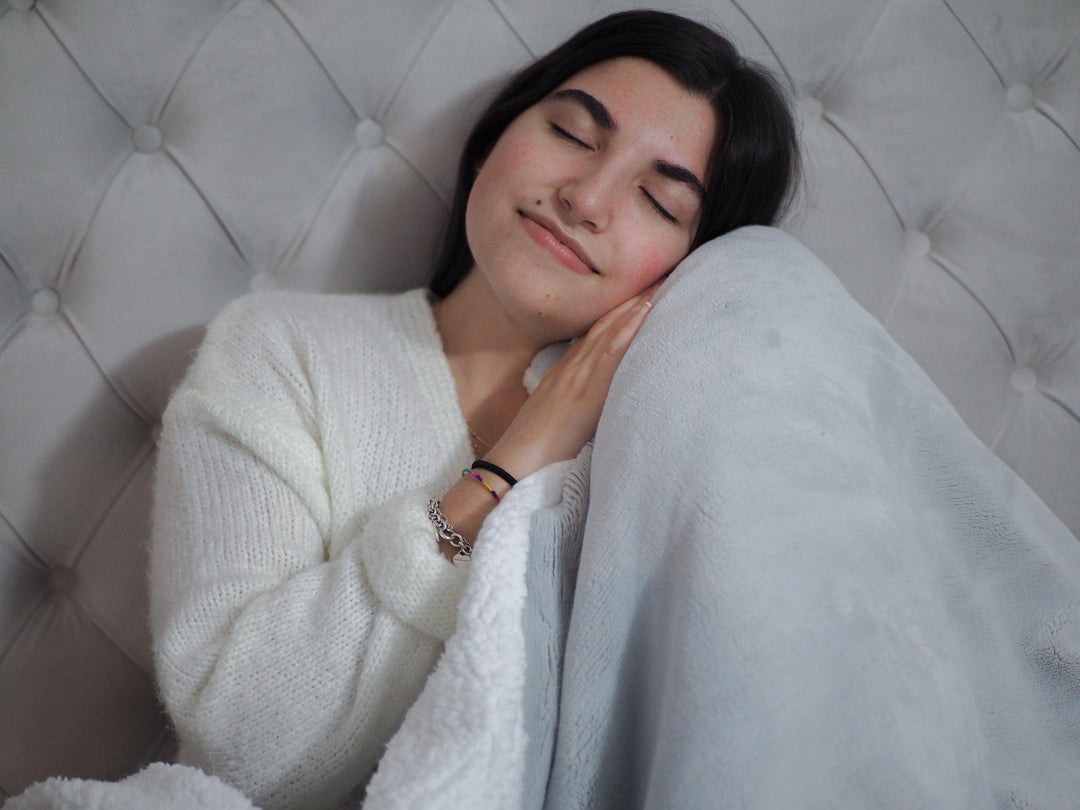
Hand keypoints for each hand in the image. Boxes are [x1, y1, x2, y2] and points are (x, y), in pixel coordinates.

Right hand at [485, 280, 662, 477]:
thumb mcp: (555, 416)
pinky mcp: (585, 391)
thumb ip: (575, 402)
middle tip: (658, 275)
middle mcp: (571, 367)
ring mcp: (577, 376)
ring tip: (659, 282)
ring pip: (610, 330)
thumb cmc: (535, 449)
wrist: (514, 462)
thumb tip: (595, 401)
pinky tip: (646, 312)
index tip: (640, 295)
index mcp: (564, 373)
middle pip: (605, 325)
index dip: (618, 313)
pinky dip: (629, 329)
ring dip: (636, 305)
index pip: (595, 335)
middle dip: (631, 300)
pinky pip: (611, 353)